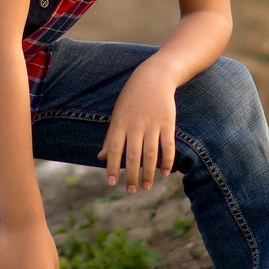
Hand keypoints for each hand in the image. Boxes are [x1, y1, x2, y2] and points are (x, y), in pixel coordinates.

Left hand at [101, 63, 178, 191]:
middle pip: (132, 155)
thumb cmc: (131, 99)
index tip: (111, 183)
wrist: (153, 78)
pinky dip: (167, 161)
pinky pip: (168, 146)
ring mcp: (152, 125)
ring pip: (150, 154)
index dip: (112, 167)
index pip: (114, 150)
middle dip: (131, 175)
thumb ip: (111, 138)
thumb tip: (100, 157)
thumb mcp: (117, 115)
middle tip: (131, 190)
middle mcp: (135, 126)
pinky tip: (165, 173)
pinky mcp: (167, 123)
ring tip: (146, 187)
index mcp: (120, 124)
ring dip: (148, 173)